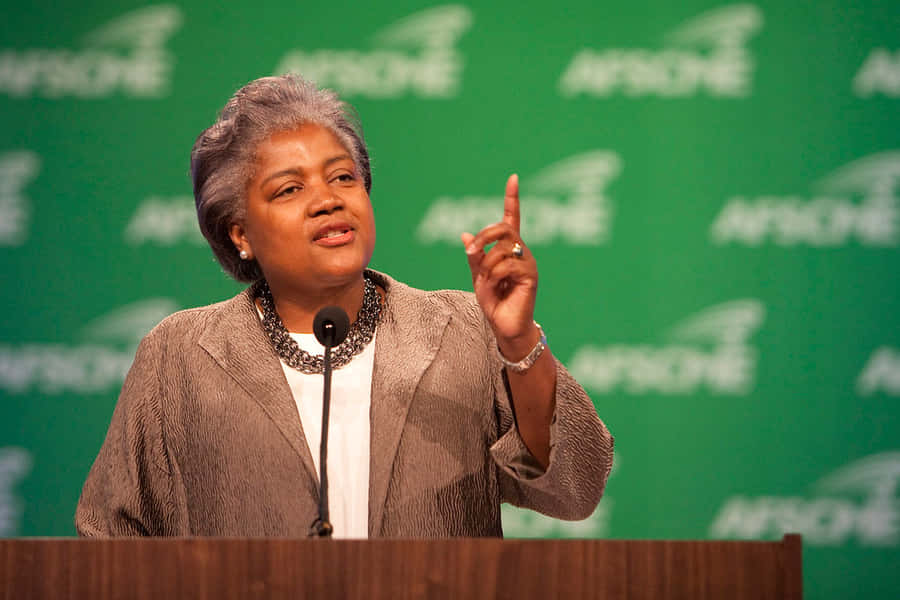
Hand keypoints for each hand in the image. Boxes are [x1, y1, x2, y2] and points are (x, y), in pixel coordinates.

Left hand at [461, 174, 539, 358]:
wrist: (504, 326)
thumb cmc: (494, 302)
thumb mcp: (478, 276)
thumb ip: (474, 256)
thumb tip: (465, 234)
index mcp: (509, 249)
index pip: (512, 218)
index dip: (512, 198)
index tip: (513, 178)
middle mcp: (521, 252)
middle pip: (503, 228)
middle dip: (484, 237)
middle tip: (470, 252)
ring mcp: (528, 263)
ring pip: (502, 248)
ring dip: (486, 265)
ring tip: (487, 282)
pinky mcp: (531, 276)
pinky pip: (507, 265)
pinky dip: (494, 276)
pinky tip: (496, 288)